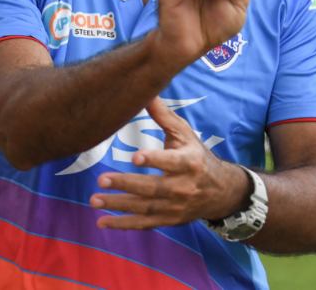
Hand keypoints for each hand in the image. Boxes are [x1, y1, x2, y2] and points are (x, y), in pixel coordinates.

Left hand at [90, 97, 248, 229]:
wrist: (221, 192)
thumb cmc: (196, 156)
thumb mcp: (185, 134)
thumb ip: (164, 116)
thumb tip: (145, 91)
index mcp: (189, 162)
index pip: (171, 162)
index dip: (154, 160)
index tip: (135, 157)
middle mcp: (183, 187)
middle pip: (152, 188)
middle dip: (126, 184)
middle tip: (101, 179)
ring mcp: (175, 207)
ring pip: (145, 208)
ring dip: (118, 205)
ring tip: (94, 200)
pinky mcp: (168, 220)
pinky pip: (144, 224)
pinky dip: (123, 225)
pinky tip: (102, 222)